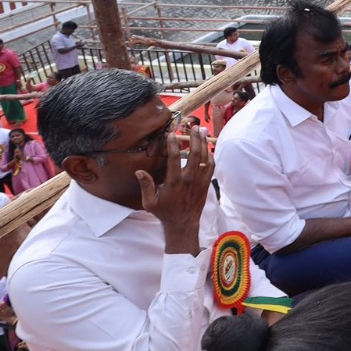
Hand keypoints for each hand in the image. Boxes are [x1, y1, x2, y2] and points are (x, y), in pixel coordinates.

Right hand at [137, 129, 213, 254]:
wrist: (183, 224)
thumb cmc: (165, 213)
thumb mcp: (150, 202)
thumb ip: (146, 186)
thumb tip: (139, 171)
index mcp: (174, 181)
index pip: (173, 157)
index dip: (172, 143)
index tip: (170, 133)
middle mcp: (188, 179)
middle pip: (194, 153)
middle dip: (194, 138)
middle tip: (194, 126)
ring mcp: (199, 181)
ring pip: (204, 157)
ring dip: (204, 143)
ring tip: (202, 131)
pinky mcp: (206, 183)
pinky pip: (211, 166)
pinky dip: (210, 155)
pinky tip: (208, 148)